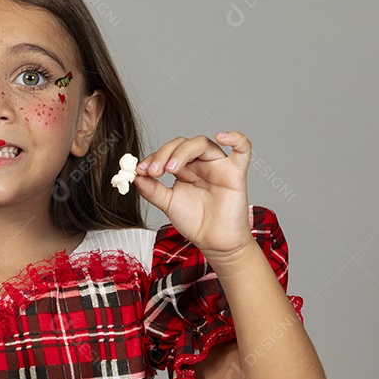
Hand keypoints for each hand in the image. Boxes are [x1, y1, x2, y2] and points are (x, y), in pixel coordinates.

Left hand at [133, 131, 253, 256]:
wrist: (214, 242)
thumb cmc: (196, 222)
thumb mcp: (167, 203)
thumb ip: (151, 189)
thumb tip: (135, 175)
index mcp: (185, 169)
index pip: (168, 152)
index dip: (153, 157)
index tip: (140, 170)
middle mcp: (201, 164)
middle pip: (182, 144)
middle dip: (164, 154)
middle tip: (154, 171)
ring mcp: (218, 166)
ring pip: (202, 143)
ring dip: (182, 151)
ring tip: (171, 168)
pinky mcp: (236, 173)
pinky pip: (243, 149)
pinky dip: (236, 138)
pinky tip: (221, 136)